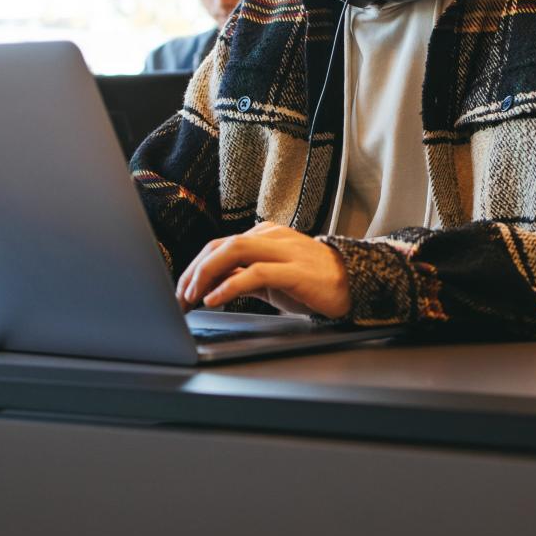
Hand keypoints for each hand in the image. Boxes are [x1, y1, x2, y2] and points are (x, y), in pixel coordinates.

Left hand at [175, 222, 350, 318]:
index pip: (220, 245)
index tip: (182, 291)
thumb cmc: (313, 283)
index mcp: (265, 236)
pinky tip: (215, 299)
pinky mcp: (295, 270)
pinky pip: (255, 273)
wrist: (355, 284)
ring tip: (192, 297)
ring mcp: (284, 251)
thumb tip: (211, 288)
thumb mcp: (273, 279)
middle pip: (221, 244)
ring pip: (234, 250)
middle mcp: (272, 237)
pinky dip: (229, 285)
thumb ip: (245, 277)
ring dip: (206, 274)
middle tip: (180, 297)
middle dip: (194, 270)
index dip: (195, 267)